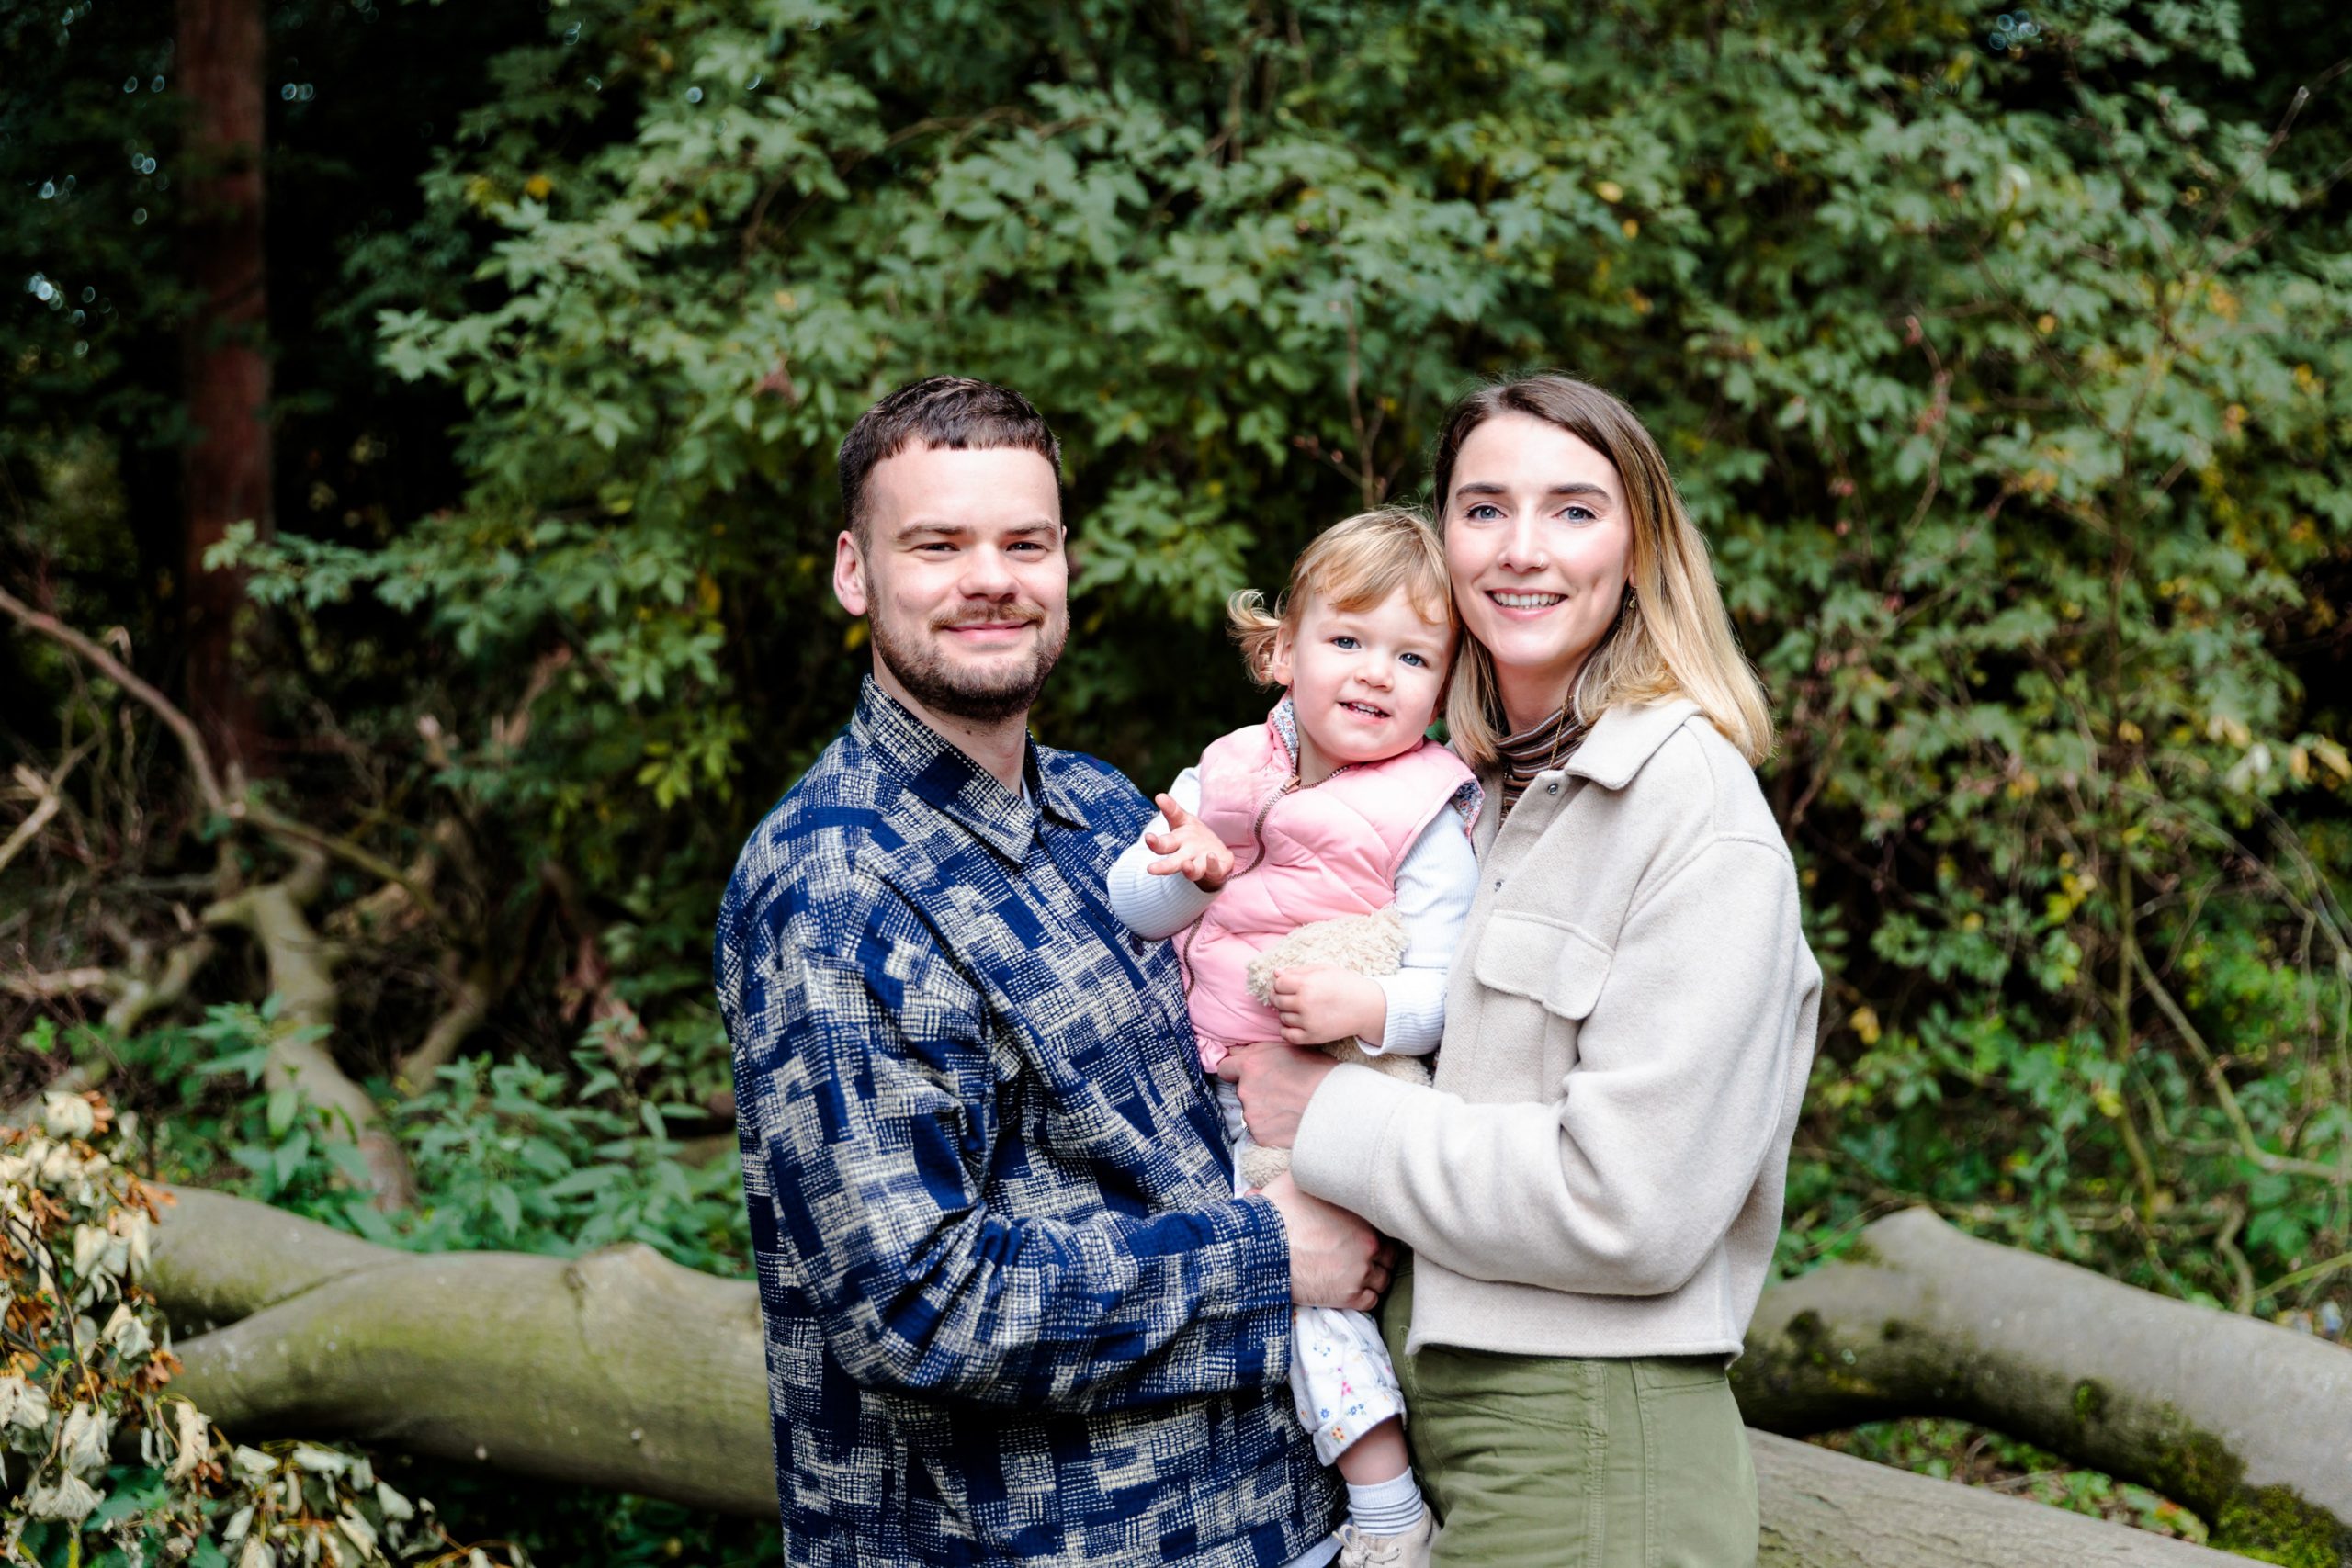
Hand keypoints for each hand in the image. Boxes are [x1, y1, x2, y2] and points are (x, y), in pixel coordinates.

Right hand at [1144, 794, 1233, 890]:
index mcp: (1176, 844)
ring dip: (1189, 869)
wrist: (1216, 856)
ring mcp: (1201, 865)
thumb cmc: (1194, 837)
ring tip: (1186, 865)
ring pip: (1193, 872)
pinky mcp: (1216, 870)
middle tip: (1151, 869)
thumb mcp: (1183, 820)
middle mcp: (1186, 858)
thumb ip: (1172, 810)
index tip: (1148, 837)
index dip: (1155, 842)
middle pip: (1172, 864)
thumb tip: (1159, 796)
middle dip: (1162, 867)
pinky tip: (1211, 856)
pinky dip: (1212, 865)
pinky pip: (1214, 871)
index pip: (1162, 844)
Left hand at [1216, 1040, 1337, 1150]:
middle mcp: (1245, 1090)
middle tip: (1281, 1092)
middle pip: (1242, 1090)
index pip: (1225, 1068)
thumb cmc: (1320, 1074)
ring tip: (1289, 1108)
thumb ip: (1259, 1052)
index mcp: (1250, 1066)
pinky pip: (1261, 1130)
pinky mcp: (1260, 1136)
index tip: (1247, 1075)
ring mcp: (1252, 1115)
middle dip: (1256, 1091)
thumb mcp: (1290, 1050)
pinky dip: (1272, 1128)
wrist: (1337, 1107)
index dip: (1236, 1071)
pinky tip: (1290, 1122)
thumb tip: (1239, 1053)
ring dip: (1264, 1110)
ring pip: (1252, 1111)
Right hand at [1258, 1171, 1394, 1310]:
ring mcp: (1359, 1272)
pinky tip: (1354, 1289)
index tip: (1366, 1234)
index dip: (1376, 1231)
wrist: (1263, 1250)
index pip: (1386, 1226)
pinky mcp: (1348, 1296)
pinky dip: (1366, 1296)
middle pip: (1389, 1254)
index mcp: (1361, 1215)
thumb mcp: (1297, 1181)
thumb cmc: (1277, 1215)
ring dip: (1374, 1277)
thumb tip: (1314, 1165)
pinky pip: (1372, 1300)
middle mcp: (1368, 1244)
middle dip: (1379, 1255)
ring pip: (1384, 1279)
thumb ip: (1316, 1175)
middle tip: (1365, 1255)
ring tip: (1360, 1274)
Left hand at [1267, 966, 1386, 1046]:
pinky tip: (1296, 1023)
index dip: (1281, 983)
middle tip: (1292, 996)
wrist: (1368, 1007)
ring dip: (1287, 1012)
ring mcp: (1308, 1022)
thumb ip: (1299, 971)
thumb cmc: (1346, 984)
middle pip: (1277, 1000)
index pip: (1278, 984)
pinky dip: (1287, 1030)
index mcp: (1307, 984)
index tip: (1288, 985)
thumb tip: (1276, 973)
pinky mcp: (1313, 1037)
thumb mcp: (1324, 970)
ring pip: (1282, 1017)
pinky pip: (1288, 1035)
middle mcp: (1305, 1003)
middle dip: (1281, 997)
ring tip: (1301, 1008)